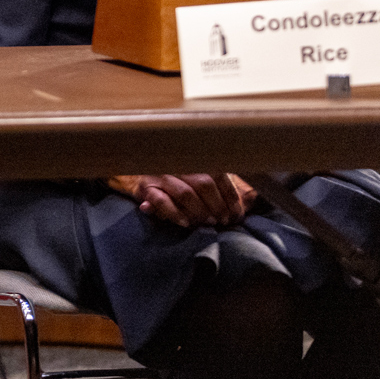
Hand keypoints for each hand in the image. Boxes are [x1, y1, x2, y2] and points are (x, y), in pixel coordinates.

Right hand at [109, 173, 255, 227]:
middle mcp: (177, 161)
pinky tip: (186, 223)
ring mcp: (160, 174)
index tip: (237, 214)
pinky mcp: (145, 187)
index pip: (218, 174)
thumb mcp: (197, 173)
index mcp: (193, 155)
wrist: (135, 164)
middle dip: (217, 205)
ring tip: (208, 222)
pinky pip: (161, 201)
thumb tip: (244, 203)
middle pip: (204, 183)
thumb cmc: (175, 174)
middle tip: (222, 220)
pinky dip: (175, 214)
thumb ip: (218, 185)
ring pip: (185, 193)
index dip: (230, 197)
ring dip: (200, 211)